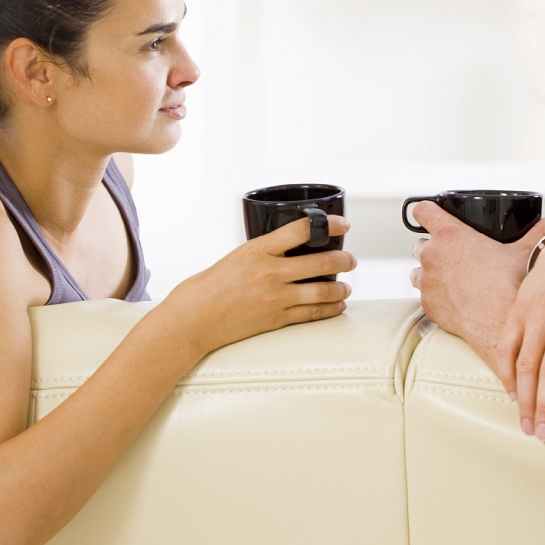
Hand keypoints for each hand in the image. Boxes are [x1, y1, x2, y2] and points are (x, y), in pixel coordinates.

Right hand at [166, 215, 354, 354]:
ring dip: (340, 288)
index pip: (302, 230)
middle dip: (343, 260)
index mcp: (258, 250)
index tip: (343, 224)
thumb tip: (289, 250)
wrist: (193, 319)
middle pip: (321, 263)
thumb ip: (264, 253)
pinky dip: (329, 309)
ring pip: (322, 291)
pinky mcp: (276, 320)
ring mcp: (275, 298)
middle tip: (351, 259)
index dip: (329, 225)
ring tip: (346, 287)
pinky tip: (337, 306)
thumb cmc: (208, 287)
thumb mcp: (236, 257)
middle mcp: (270, 273)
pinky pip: (312, 314)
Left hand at [409, 202, 544, 356]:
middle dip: (433, 247)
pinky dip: (435, 296)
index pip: (423, 210)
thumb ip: (537, 232)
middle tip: (453, 255)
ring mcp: (426, 282)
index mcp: (450, 235)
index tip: (430, 213)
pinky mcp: (427, 305)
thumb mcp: (524, 252)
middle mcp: (431, 256)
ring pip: (417, 271)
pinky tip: (453, 299)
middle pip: (419, 243)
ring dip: (429, 272)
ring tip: (451, 278)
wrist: (499, 322)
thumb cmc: (509, 284)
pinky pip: (424, 295)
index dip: (426, 210)